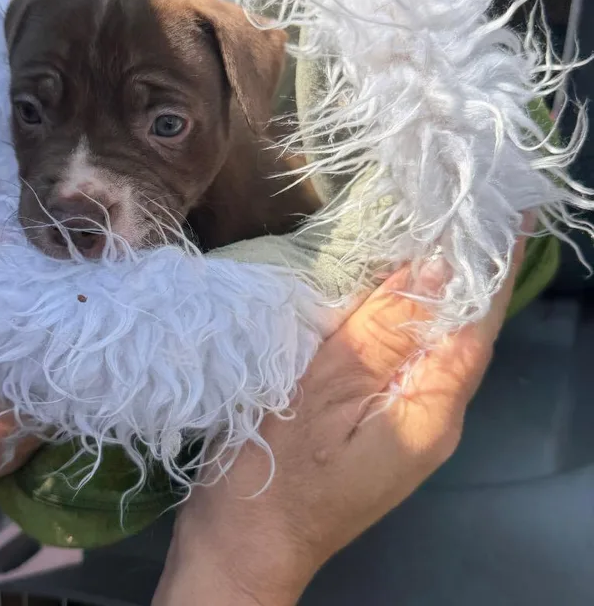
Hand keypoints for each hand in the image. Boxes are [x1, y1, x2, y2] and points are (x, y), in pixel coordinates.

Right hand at [155, 230, 530, 605]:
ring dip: (444, 287)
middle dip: (474, 269)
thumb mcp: (323, 394)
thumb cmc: (273, 472)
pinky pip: (407, 355)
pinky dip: (410, 313)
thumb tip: (437, 271)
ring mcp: (407, 422)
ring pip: (436, 342)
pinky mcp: (379, 420)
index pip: (477, 323)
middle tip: (471, 205)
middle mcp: (432, 416)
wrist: (243, 542)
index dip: (494, 264)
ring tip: (445, 230)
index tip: (505, 208)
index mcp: (429, 411)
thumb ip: (380, 332)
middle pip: (464, 332)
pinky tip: (397, 287)